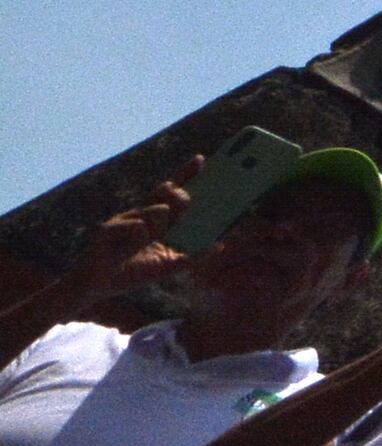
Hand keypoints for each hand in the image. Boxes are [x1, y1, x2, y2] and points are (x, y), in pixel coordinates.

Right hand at [70, 165, 195, 303]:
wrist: (97, 287)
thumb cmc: (131, 274)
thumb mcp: (168, 266)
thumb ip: (193, 257)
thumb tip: (220, 245)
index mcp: (156, 220)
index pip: (174, 192)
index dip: (186, 174)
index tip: (201, 158)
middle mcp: (141, 213)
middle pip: (168, 191)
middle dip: (179, 199)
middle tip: (175, 217)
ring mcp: (125, 217)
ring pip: (156, 211)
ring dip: (155, 231)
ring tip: (139, 247)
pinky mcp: (108, 226)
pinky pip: (138, 226)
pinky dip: (137, 241)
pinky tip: (125, 251)